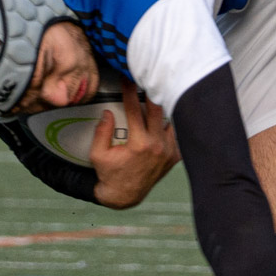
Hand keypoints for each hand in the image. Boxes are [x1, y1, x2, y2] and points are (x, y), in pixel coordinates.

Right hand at [90, 83, 181, 208]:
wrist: (124, 195)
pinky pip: (177, 135)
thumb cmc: (111, 175)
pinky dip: (172, 126)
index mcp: (139, 144)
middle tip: (148, 80)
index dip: (130, 91)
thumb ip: (101, 132)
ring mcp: (168, 151)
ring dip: (165, 109)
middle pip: (159, 109)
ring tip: (160, 95)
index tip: (127, 79)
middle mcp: (157, 146)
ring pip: (172, 121)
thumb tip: (108, 113)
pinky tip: (168, 117)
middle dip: (152, 92)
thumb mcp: (98, 155)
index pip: (135, 110)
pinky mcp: (174, 157)